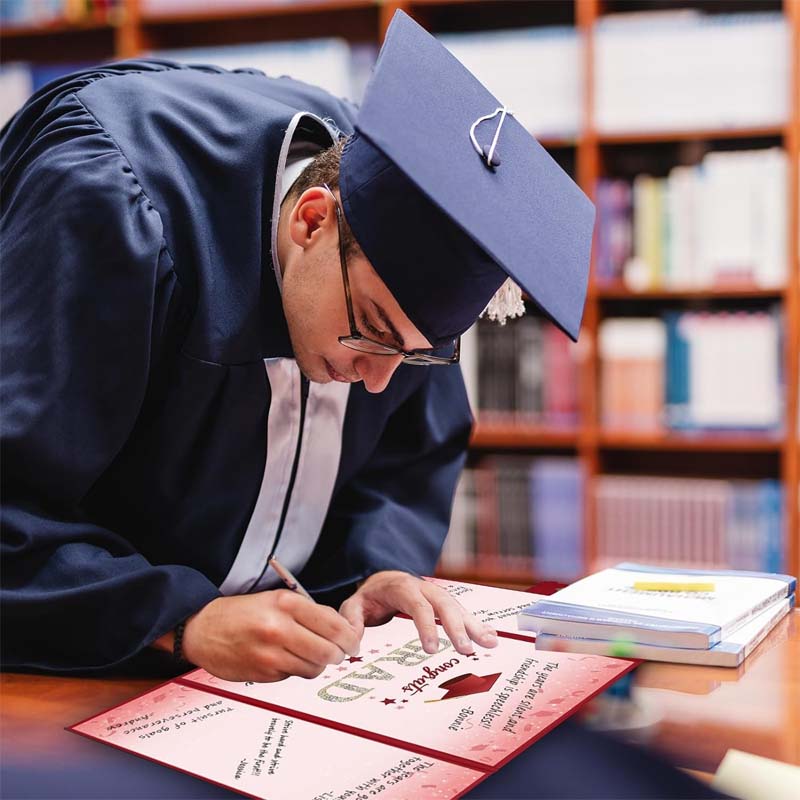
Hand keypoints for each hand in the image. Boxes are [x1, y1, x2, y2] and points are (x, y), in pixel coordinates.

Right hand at [180, 591, 360, 682]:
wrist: (203, 628)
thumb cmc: (243, 612)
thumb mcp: (277, 599)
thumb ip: (309, 612)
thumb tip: (343, 630)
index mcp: (286, 604)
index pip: (334, 626)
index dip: (350, 637)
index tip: (354, 641)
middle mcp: (279, 629)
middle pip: (329, 652)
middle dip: (338, 654)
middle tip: (338, 652)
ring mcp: (270, 654)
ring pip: (314, 668)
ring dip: (317, 664)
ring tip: (307, 653)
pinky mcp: (262, 673)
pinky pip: (293, 676)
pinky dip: (295, 670)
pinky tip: (283, 658)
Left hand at [339, 571, 497, 655]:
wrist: (382, 579)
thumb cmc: (370, 596)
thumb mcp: (354, 604)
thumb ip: (352, 618)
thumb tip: (353, 641)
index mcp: (402, 587)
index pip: (417, 605)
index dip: (426, 626)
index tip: (432, 648)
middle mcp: (424, 588)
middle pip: (444, 604)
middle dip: (456, 626)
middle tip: (465, 649)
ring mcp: (437, 595)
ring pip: (458, 607)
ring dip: (474, 625)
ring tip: (490, 643)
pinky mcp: (444, 604)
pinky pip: (463, 612)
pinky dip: (477, 624)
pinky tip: (491, 638)